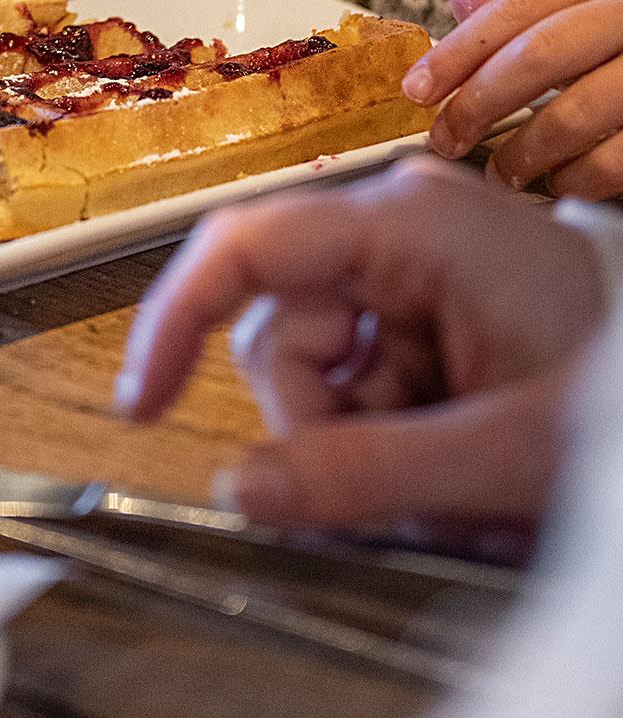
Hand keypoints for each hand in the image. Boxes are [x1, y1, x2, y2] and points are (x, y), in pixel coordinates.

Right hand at [114, 159, 607, 529]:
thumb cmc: (620, 397)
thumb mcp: (499, 455)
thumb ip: (365, 476)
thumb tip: (240, 491)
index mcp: (411, 225)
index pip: (246, 248)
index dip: (174, 322)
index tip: (142, 407)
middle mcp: (401, 226)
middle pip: (281, 327)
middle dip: (314, 422)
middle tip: (396, 488)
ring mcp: (416, 264)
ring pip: (315, 362)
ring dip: (354, 434)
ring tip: (446, 475)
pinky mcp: (430, 303)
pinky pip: (361, 373)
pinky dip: (384, 428)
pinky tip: (450, 451)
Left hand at [405, 0, 622, 197]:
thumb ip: (545, 2)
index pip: (524, 5)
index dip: (462, 48)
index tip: (418, 87)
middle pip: (540, 56)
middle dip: (479, 104)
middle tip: (444, 138)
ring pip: (580, 112)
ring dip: (528, 152)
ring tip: (503, 172)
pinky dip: (583, 178)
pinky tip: (563, 184)